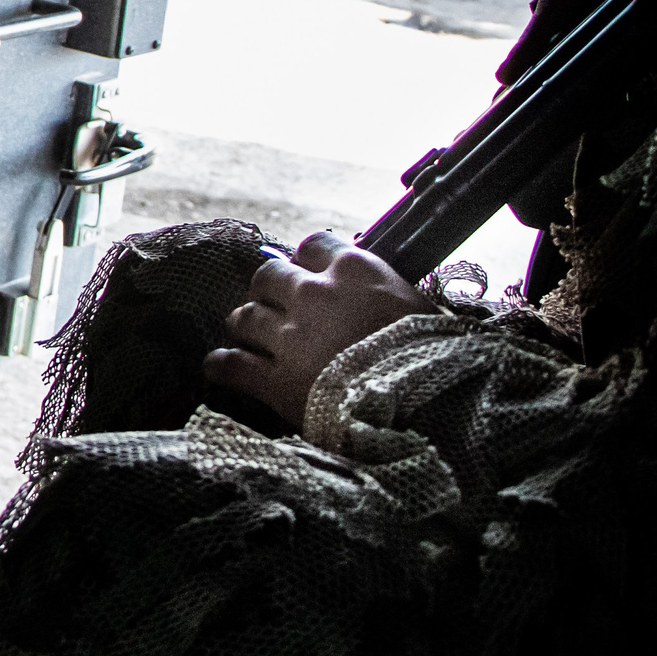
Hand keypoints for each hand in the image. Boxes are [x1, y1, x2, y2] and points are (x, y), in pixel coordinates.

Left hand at [203, 232, 436, 427]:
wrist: (430, 410)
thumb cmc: (437, 358)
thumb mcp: (420, 308)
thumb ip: (383, 291)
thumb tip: (374, 292)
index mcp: (354, 270)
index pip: (312, 245)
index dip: (307, 262)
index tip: (309, 275)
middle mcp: (314, 295)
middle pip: (267, 276)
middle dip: (268, 292)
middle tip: (276, 310)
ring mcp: (290, 337)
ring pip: (243, 317)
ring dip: (245, 327)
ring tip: (250, 339)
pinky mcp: (275, 380)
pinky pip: (230, 364)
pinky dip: (221, 365)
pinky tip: (219, 367)